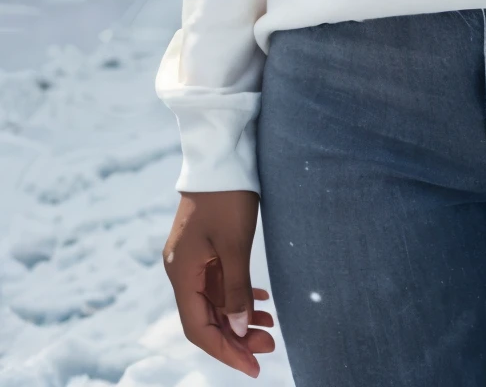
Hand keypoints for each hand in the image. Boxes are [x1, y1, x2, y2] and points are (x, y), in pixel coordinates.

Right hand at [163, 191, 274, 377]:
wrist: (221, 154)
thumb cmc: (227, 196)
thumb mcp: (235, 245)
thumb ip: (236, 289)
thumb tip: (238, 329)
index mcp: (181, 273)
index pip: (198, 328)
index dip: (224, 351)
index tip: (252, 367)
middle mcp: (182, 270)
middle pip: (207, 317)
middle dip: (236, 336)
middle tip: (270, 345)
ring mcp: (193, 259)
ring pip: (215, 300)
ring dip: (240, 316)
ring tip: (271, 327)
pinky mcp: (205, 248)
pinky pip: (219, 282)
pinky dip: (239, 294)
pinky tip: (261, 301)